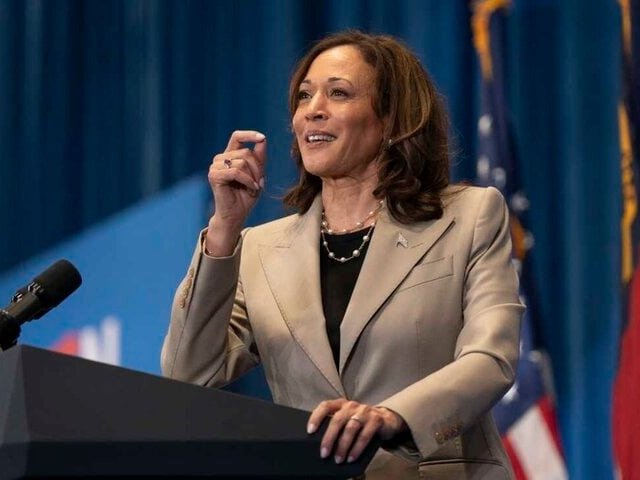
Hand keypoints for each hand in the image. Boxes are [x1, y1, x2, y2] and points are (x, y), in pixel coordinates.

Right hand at [205, 130, 266, 254]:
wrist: (236, 215)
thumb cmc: (246, 196)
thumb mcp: (257, 175)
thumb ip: (259, 158)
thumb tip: (262, 139)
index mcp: (229, 156)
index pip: (237, 137)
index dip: (249, 135)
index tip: (262, 138)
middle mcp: (220, 159)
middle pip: (246, 152)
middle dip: (258, 167)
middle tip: (261, 182)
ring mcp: (215, 167)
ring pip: (242, 161)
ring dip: (254, 176)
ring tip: (255, 187)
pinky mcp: (214, 176)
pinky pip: (236, 172)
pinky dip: (248, 181)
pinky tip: (251, 189)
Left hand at [307, 399, 406, 463]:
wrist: (386, 419)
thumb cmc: (359, 421)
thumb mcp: (347, 419)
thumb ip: (336, 424)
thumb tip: (320, 443)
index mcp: (341, 404)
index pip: (325, 406)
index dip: (316, 417)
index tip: (310, 431)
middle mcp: (351, 406)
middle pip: (337, 420)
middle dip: (329, 438)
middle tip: (324, 454)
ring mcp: (364, 411)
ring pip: (350, 428)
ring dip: (343, 446)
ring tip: (338, 459)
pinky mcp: (376, 420)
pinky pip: (364, 435)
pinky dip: (357, 448)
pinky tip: (352, 457)